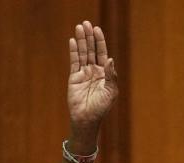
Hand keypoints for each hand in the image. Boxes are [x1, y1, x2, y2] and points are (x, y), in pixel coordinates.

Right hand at [66, 21, 117, 139]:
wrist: (87, 119)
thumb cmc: (102, 108)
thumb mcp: (111, 91)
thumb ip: (111, 75)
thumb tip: (110, 59)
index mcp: (105, 74)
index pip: (102, 53)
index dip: (100, 41)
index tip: (97, 29)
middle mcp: (94, 71)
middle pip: (91, 50)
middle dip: (89, 37)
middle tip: (86, 23)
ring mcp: (84, 74)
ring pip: (82, 53)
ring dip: (81, 41)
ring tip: (79, 27)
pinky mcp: (74, 78)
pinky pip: (74, 62)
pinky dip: (73, 51)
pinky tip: (72, 41)